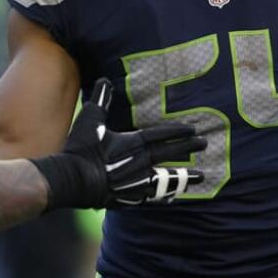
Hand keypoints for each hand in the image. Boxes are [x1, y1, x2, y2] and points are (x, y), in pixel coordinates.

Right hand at [32, 78, 204, 208]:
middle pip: (169, 154)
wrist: (71, 181)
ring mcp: (136, 182)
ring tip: (201, 176)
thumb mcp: (90, 120)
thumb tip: (105, 80)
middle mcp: (139, 163)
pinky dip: (164, 194)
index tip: (193, 129)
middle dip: (188, 147)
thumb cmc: (80, 149)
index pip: (161, 135)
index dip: (177, 131)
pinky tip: (173, 195)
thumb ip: (101, 101)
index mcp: (133, 143)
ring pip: (167, 179)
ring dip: (184, 176)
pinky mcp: (128, 198)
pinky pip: (152, 196)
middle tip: (205, 143)